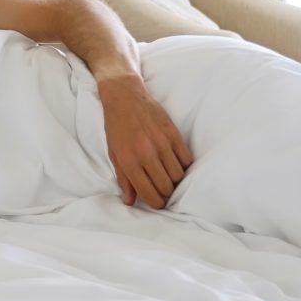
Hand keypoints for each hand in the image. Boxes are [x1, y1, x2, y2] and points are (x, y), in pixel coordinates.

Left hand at [97, 74, 192, 208]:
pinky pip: (186, 159)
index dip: (156, 203)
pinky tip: (176, 164)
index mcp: (129, 161)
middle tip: (163, 191)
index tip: (158, 203)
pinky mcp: (173, 133)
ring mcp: (162, 143)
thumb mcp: (114, 154)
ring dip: (175, 181)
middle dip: (166, 194)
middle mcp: (146, 153)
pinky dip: (183, 166)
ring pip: (178, 175)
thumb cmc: (116, 126)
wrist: (124, 97)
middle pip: (167, 187)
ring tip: (169, 178)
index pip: (149, 193)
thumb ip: (124, 179)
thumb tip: (130, 202)